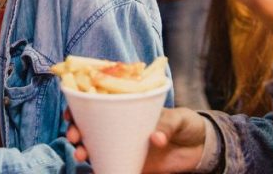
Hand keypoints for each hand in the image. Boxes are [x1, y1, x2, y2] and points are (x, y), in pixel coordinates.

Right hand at [66, 108, 206, 172]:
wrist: (202, 148)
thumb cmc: (187, 124)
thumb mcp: (179, 119)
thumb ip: (167, 126)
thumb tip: (155, 139)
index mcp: (129, 109)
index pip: (99, 104)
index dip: (80, 108)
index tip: (71, 114)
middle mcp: (122, 127)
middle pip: (91, 128)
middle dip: (76, 131)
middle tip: (74, 137)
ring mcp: (125, 147)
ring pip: (96, 148)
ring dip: (83, 150)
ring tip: (81, 154)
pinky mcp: (133, 165)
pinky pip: (111, 167)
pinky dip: (101, 170)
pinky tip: (92, 172)